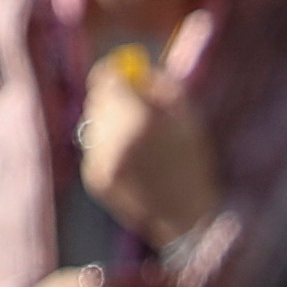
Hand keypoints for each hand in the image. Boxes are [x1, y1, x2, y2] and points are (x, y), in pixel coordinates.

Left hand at [77, 53, 219, 244]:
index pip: (107, 80)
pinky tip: (133, 162)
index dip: (114, 72)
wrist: (187, 216)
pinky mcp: (94, 178)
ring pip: (93, 125)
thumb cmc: (193, 160)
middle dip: (112, 98)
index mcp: (138, 119)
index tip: (122, 72)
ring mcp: (99, 161)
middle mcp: (112, 139)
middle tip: (132, 103)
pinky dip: (108, 148)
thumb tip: (135, 69)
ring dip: (110, 123)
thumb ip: (159, 84)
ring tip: (138, 140)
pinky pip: (94, 149)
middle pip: (97, 100)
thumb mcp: (186, 115)